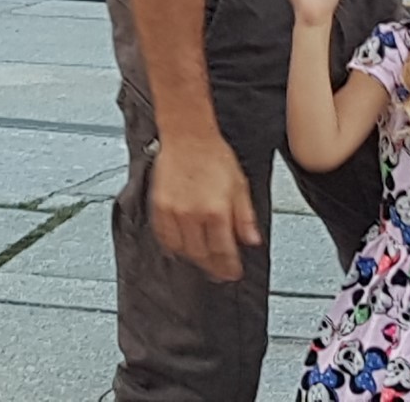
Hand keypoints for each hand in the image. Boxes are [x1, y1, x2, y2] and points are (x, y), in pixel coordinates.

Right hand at [148, 133, 261, 282]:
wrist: (187, 136)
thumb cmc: (213, 155)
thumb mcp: (240, 185)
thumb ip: (245, 217)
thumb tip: (251, 240)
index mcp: (216, 211)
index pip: (223, 251)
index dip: (229, 267)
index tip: (233, 273)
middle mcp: (192, 214)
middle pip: (202, 255)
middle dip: (213, 268)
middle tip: (219, 273)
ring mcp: (172, 211)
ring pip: (182, 250)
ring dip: (193, 259)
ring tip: (202, 261)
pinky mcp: (158, 206)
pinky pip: (163, 237)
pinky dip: (172, 247)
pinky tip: (180, 248)